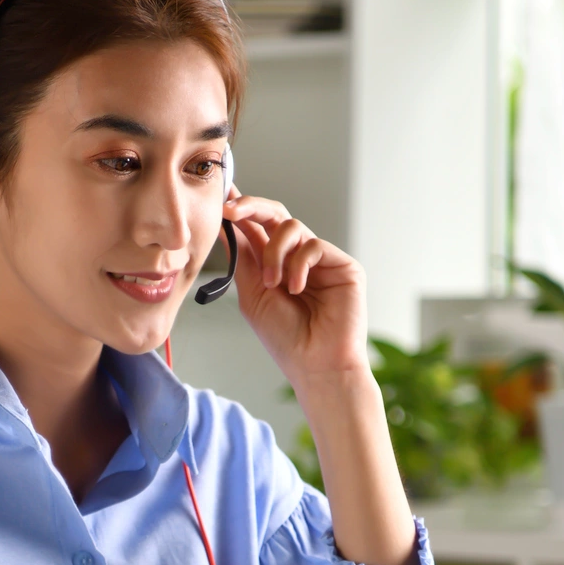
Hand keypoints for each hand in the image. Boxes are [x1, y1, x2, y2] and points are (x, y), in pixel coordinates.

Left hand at [223, 195, 366, 391]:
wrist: (315, 365)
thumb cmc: (286, 338)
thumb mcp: (254, 294)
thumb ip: (244, 258)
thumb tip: (226, 225)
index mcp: (275, 264)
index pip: (257, 227)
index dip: (239, 209)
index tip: (220, 199)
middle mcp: (298, 257)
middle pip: (275, 214)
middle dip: (251, 207)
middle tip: (230, 210)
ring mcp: (322, 260)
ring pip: (291, 227)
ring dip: (274, 252)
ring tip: (272, 283)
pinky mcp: (343, 265)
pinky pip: (314, 245)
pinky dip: (298, 265)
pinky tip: (297, 289)